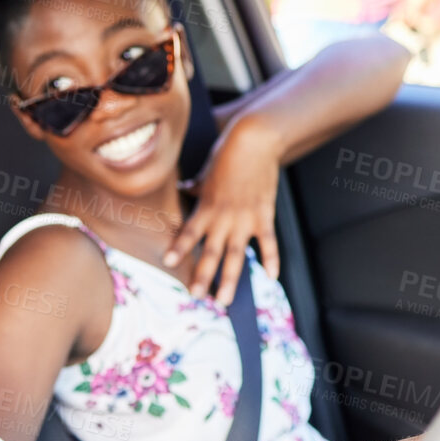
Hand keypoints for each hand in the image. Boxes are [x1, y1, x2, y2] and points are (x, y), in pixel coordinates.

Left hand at [165, 116, 281, 305]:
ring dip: (229, 279)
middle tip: (196, 296)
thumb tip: (183, 187)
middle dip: (203, 276)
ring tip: (223, 299)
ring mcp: (245, 219)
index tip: (168, 263)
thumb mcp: (206, 171)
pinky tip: (272, 278)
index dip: (179, 248)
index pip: (188, 232)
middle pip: (211, 252)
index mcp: (206, 207)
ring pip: (236, 256)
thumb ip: (195, 185)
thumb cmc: (227, 154)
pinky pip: (268, 243)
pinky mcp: (264, 216)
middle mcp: (224, 218)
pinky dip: (271, 260)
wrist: (256, 141)